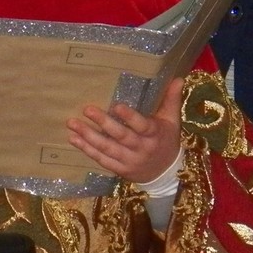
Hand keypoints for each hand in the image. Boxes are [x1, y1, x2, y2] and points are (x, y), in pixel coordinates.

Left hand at [66, 79, 184, 184]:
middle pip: (121, 136)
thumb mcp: (172, 121)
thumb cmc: (166, 141)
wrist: (166, 174)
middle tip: (87, 109)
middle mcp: (142, 148)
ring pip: (107, 149)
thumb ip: (171, 99)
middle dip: (103, 123)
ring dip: (88, 136)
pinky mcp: (120, 170)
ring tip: (72, 124)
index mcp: (155, 135)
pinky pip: (101, 160)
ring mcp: (129, 161)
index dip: (130, 117)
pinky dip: (87, 150)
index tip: (115, 106)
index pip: (142, 126)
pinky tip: (74, 139)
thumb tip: (179, 77)